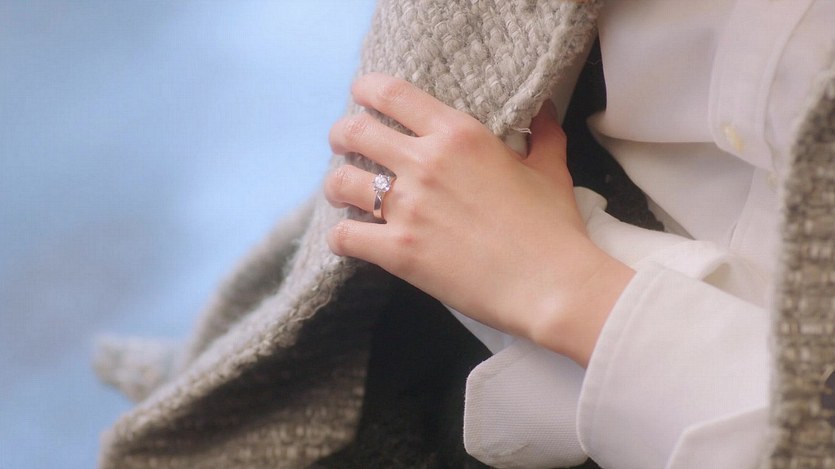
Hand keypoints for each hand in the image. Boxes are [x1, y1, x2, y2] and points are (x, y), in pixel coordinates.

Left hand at [325, 73, 632, 365]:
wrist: (551, 285)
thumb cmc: (553, 228)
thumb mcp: (550, 170)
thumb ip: (543, 134)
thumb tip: (544, 110)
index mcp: (459, 135)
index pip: (393, 94)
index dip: (367, 89)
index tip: (361, 95)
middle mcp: (425, 163)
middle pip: (355, 131)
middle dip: (341, 134)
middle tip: (343, 143)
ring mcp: (408, 208)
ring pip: (341, 183)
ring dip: (337, 186)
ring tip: (343, 192)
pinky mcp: (398, 251)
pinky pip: (345, 237)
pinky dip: (340, 238)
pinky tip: (349, 240)